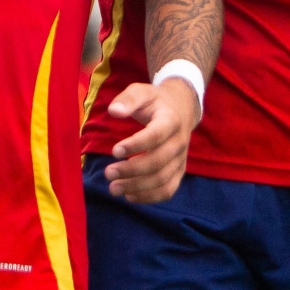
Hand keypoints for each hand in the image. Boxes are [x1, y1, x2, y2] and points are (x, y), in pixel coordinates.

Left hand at [103, 79, 199, 202]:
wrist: (182, 108)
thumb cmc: (155, 101)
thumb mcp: (141, 91)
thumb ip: (128, 99)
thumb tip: (114, 111)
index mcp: (171, 120)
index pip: (155, 136)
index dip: (136, 145)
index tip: (114, 151)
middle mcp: (179, 142)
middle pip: (158, 162)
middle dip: (131, 170)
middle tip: (108, 173)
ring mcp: (181, 159)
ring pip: (162, 179)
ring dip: (137, 187)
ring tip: (114, 188)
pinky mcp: (179, 171)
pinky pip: (168, 190)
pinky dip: (150, 197)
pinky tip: (130, 196)